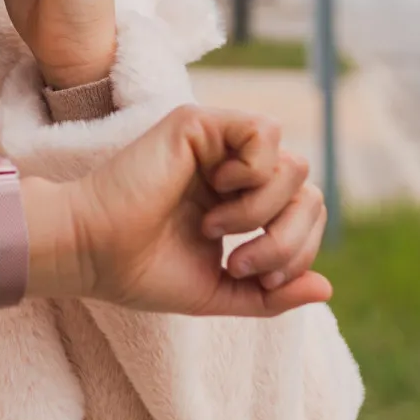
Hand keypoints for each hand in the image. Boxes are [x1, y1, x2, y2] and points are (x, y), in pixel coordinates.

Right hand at [57, 105, 332, 316]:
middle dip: (286, 239)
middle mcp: (232, 170)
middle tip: (241, 262)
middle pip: (309, 191)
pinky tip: (218, 192)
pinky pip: (265, 133)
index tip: (251, 278)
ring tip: (216, 227)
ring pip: (294, 165)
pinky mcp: (200, 124)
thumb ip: (271, 294)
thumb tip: (326, 289)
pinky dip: (255, 172)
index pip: (305, 214)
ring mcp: (218, 145)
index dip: (297, 252)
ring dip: (263, 209)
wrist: (92, 254)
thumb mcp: (220, 291)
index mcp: (238, 202)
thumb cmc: (139, 271)